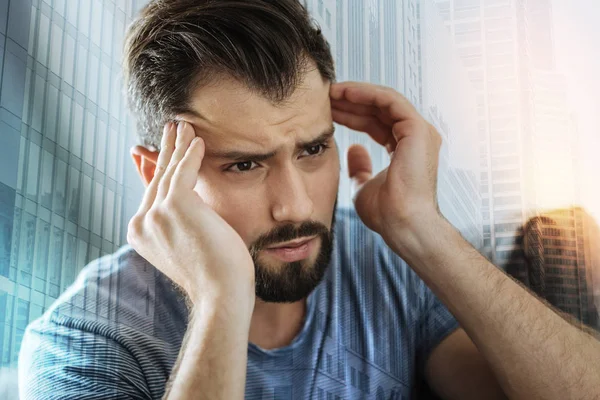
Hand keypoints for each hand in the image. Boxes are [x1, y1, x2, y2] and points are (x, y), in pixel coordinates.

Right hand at [127, 121, 254, 309]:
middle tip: (172, 128)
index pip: (151, 192)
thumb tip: (181, 196)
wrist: (221, 293)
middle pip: (157, 178)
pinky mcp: (176, 205)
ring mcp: (156, 214)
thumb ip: (179, 218)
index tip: (161, 151)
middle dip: (166, 151)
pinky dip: (192, 153)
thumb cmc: (214, 273)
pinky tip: (198, 140)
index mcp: (140, 234)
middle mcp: (142, 223)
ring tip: (186, 126)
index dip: (157, 168)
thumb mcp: (190, 241)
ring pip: (170, 171)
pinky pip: (185, 171)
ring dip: (180, 145)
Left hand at [330, 82, 442, 244]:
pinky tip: (344, 93)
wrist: (402, 224)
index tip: (326, 111)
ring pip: (383, 100)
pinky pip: (389, 100)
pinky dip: (366, 94)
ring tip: (330, 92)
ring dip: (356, 94)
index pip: (375, 123)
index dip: (350, 115)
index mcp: (406, 149)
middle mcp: (416, 137)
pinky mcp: (416, 128)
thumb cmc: (386, 213)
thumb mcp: (364, 186)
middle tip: (324, 96)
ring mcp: (419, 131)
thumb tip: (354, 149)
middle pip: (378, 109)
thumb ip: (360, 168)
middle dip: (350, 102)